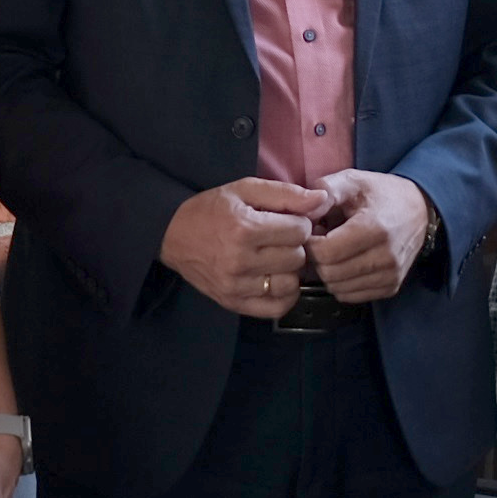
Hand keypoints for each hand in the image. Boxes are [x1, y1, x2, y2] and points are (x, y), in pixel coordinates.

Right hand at [162, 178, 324, 316]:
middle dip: (295, 245)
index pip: (300, 230)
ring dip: (290, 270)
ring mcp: (236, 285)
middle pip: (298, 257)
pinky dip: (284, 295)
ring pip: (291, 283)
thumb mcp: (245, 190)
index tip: (287, 220)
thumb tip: (323, 200)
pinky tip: (276, 278)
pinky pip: (277, 307)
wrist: (173, 235)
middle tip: (281, 239)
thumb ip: (286, 193)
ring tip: (276, 258)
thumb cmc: (212, 209)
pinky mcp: (234, 303)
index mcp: (244, 228)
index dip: (299, 222)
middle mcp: (240, 260)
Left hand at [302, 169, 439, 305]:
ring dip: (327, 271)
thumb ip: (325, 191)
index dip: (310, 244)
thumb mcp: (352, 180)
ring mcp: (391, 275)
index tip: (312, 232)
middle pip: (329, 273)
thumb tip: (303, 214)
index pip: (326, 253)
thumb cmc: (380, 194)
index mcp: (375, 228)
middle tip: (320, 241)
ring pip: (337, 288)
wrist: (419, 210)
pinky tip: (345, 262)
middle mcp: (387, 257)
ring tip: (334, 250)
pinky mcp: (390, 287)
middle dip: (316, 259)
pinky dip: (340, 282)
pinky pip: (350, 295)